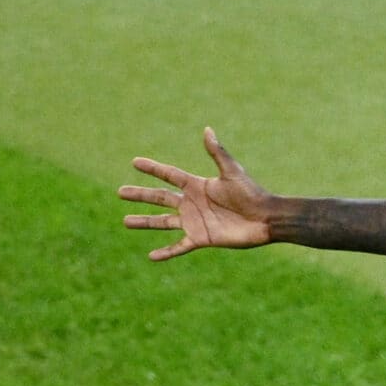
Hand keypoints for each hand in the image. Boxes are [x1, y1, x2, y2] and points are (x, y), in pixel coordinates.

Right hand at [119, 129, 272, 260]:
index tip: (134, 162)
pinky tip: (151, 256)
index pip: (169, 174)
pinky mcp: (202, 238)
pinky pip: (179, 246)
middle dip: (140, 195)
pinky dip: (166, 252)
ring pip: (163, 222)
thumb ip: (217, 152)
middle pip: (160, 197)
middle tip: (119, 192)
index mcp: (197, 186)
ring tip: (125, 221)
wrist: (266, 219)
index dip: (153, 168)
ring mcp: (195, 221)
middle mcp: (192, 203)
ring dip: (144, 222)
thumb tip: (207, 130)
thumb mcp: (232, 171)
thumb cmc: (252, 194)